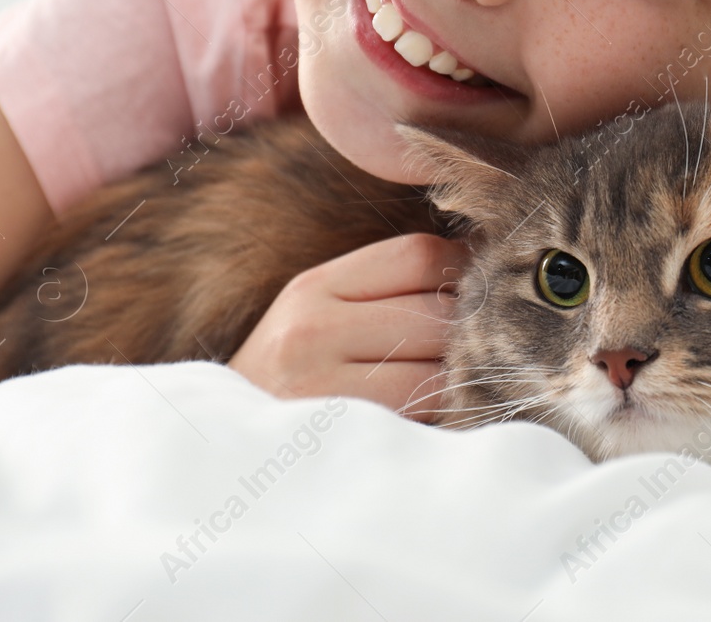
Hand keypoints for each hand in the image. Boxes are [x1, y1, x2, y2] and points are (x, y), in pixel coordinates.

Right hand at [227, 233, 462, 419]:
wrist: (231, 455)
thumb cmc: (295, 381)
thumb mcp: (322, 317)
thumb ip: (387, 289)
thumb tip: (479, 261)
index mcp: (313, 288)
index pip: (417, 255)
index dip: (461, 268)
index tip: (474, 289)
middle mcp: (311, 329)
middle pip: (436, 310)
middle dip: (469, 328)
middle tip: (478, 344)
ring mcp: (322, 385)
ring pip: (438, 363)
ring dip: (459, 372)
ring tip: (454, 380)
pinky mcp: (341, 433)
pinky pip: (425, 409)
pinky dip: (444, 408)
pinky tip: (436, 411)